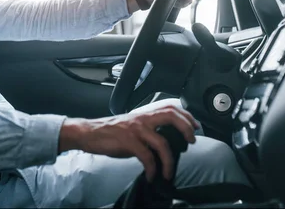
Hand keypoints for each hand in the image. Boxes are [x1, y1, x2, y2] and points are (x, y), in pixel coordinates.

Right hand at [59, 105, 198, 180]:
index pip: (171, 108)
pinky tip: (151, 175)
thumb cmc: (110, 131)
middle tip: (191, 141)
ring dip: (169, 161)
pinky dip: (152, 169)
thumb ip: (148, 129)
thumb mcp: (133, 126)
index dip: (186, 116)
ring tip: (169, 172)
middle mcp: (142, 119)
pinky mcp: (128, 141)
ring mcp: (135, 130)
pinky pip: (147, 157)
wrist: (89, 132)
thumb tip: (166, 141)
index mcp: (144, 115)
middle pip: (171, 116)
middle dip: (186, 128)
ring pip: (162, 143)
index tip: (195, 126)